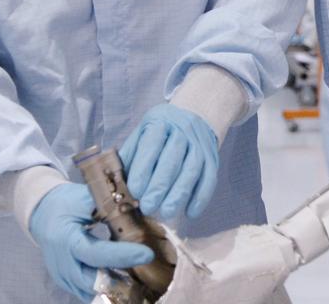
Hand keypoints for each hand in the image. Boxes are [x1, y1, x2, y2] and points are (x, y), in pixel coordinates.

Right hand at [28, 183, 152, 301]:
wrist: (43, 214)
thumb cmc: (65, 204)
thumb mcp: (83, 198)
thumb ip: (107, 205)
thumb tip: (135, 206)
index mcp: (66, 239)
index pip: (96, 253)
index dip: (122, 256)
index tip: (146, 254)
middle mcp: (62, 263)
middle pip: (94, 280)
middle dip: (121, 279)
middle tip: (145, 269)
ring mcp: (62, 275)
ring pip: (92, 291)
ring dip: (115, 286)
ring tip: (139, 276)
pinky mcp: (66, 282)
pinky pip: (87, 292)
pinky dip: (106, 288)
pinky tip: (124, 279)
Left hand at [120, 103, 218, 219]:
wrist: (194, 115)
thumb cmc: (161, 132)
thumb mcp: (142, 134)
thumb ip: (130, 156)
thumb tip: (117, 184)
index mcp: (159, 124)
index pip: (151, 146)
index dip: (143, 170)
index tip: (135, 192)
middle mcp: (182, 131)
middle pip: (172, 160)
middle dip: (159, 186)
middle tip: (148, 207)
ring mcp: (199, 144)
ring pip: (192, 170)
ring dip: (179, 194)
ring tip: (167, 212)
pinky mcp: (212, 157)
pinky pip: (209, 178)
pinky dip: (201, 197)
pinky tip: (190, 213)